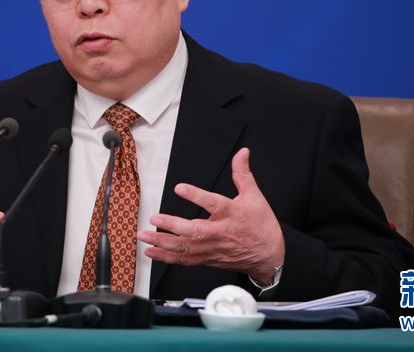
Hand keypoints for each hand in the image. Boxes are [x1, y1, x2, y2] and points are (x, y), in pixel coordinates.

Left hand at [136, 147, 283, 283]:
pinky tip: (151, 251)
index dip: (196, 196)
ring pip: (186, 248)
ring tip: (145, 235)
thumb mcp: (255, 196)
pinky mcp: (207, 259)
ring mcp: (212, 248)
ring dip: (163, 243)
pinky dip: (167, 257)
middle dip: (172, 226)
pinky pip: (185, 260)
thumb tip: (242, 153)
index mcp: (232, 214)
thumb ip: (243, 174)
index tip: (180, 188)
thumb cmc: (261, 226)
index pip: (213, 204)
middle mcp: (220, 233)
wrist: (269, 256)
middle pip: (195, 231)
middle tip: (155, 218)